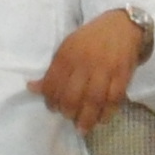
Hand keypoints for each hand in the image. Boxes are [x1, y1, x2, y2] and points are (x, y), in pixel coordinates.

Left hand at [31, 10, 151, 131]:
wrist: (122, 26)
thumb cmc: (90, 40)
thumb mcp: (67, 48)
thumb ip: (52, 70)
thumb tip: (31, 88)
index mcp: (68, 54)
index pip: (53, 83)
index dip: (50, 100)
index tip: (53, 108)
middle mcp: (85, 62)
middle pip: (73, 95)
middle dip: (68, 112)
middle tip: (68, 117)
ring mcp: (105, 69)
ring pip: (93, 100)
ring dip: (87, 118)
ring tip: (82, 128)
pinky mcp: (122, 74)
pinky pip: (114, 98)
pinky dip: (107, 112)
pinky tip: (101, 119)